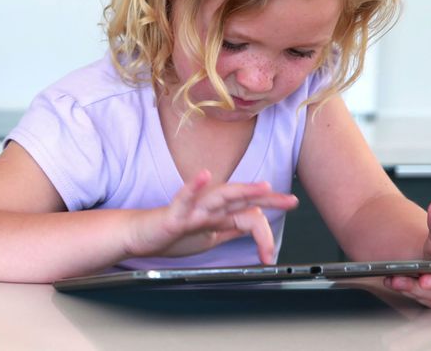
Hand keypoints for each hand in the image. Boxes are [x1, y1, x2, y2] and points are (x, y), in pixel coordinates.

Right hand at [124, 170, 298, 262]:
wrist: (140, 235)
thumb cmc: (172, 233)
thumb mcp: (211, 235)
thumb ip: (232, 228)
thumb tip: (255, 223)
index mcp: (219, 214)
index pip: (249, 214)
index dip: (265, 231)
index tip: (270, 254)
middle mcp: (208, 207)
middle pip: (242, 199)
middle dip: (268, 199)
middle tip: (290, 201)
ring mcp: (192, 208)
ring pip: (220, 196)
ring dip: (242, 190)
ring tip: (261, 186)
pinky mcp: (175, 214)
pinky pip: (185, 198)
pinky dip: (195, 186)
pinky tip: (205, 176)